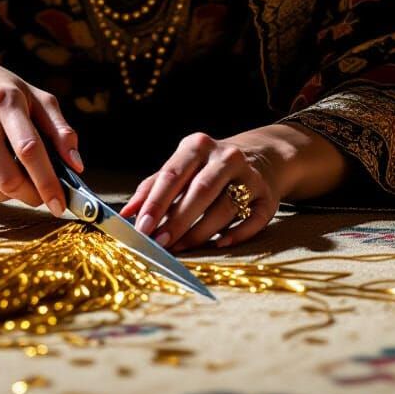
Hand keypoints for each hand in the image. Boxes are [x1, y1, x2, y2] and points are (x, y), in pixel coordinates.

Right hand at [0, 46, 82, 215]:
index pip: (29, 150)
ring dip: (13, 192)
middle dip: (32, 195)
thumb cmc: (0, 89)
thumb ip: (59, 129)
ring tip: (19, 173)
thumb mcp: (34, 96)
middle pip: (8, 178)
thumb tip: (77, 166)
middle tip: (44, 196)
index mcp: (5, 101)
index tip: (61, 204)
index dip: (47, 181)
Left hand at [116, 128, 288, 252]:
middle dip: (176, 220)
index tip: (141, 227)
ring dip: (200, 232)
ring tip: (180, 248)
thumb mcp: (182, 166)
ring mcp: (250, 176)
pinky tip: (218, 244)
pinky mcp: (268, 196)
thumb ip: (153, 186)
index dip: (156, 202)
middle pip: (200, 191)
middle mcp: (226, 156)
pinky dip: (236, 234)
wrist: (263, 156)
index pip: (173, 174)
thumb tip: (126, 213)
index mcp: (198, 146)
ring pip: (225, 207)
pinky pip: (253, 219)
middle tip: (159, 243)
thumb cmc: (208, 167)